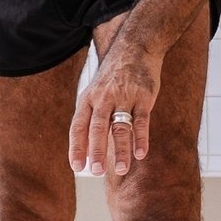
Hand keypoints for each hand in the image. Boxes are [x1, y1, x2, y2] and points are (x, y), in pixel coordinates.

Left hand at [69, 43, 160, 177]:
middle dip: (97, 150)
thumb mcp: (94, 94)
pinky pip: (142, 120)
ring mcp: (124, 97)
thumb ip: (90, 120)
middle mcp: (103, 98)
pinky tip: (140, 154)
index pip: (78, 126)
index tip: (77, 167)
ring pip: (120, 126)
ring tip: (121, 170)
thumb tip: (87, 152)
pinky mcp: (143, 96)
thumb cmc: (112, 79)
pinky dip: (141, 138)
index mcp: (87, 99)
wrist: (134, 49)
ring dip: (121, 150)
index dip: (77, 147)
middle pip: (98, 127)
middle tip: (96, 171)